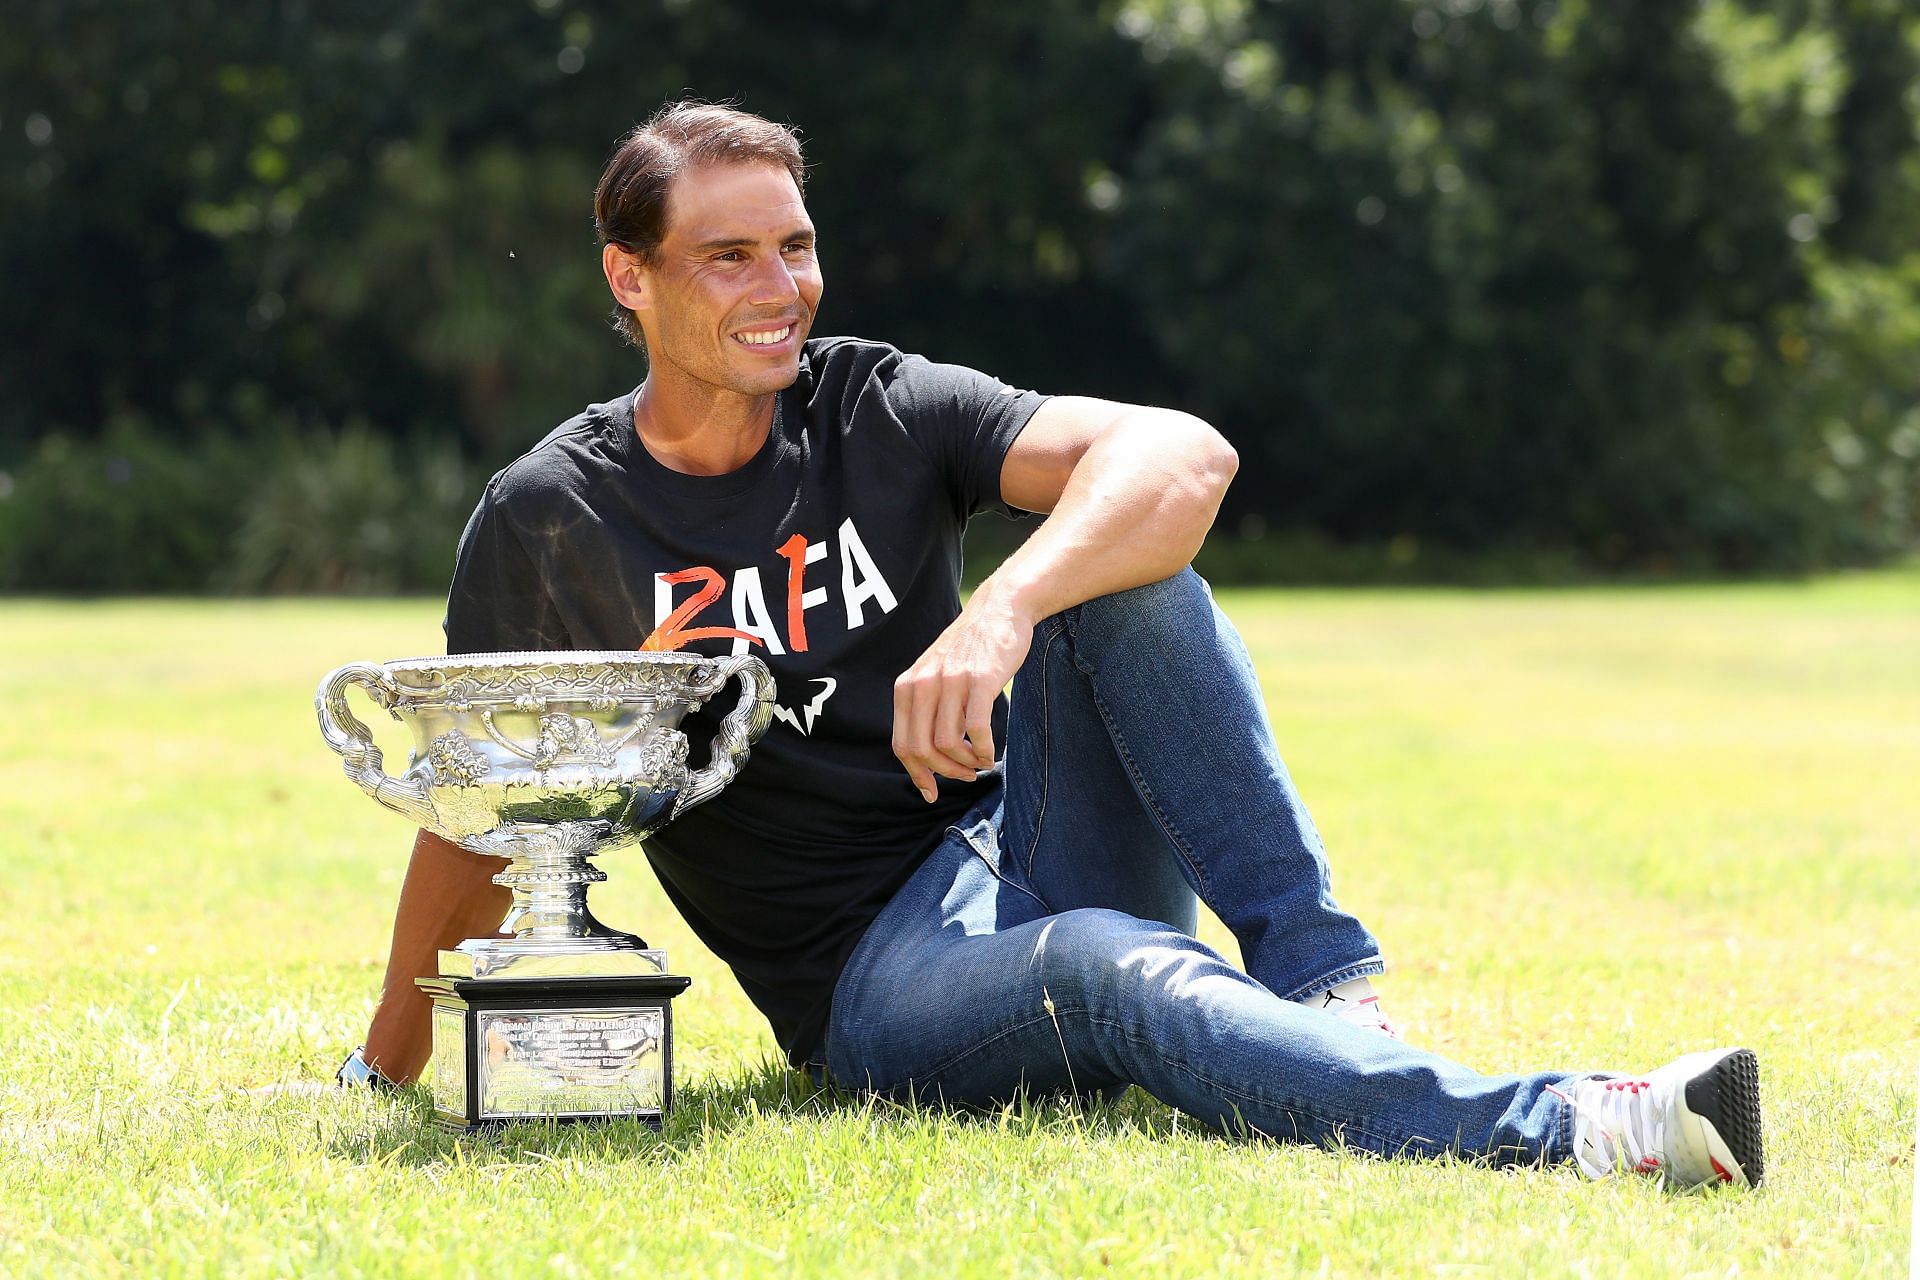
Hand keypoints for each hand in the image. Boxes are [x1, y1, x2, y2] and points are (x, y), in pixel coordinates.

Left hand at [892, 591, 1033, 801]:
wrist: (999, 609)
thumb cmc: (970, 649)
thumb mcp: (934, 674)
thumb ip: (925, 707)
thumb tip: (925, 755)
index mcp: (907, 687)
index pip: (902, 744)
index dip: (916, 774)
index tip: (932, 792)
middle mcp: (923, 684)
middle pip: (921, 749)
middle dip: (943, 773)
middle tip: (965, 776)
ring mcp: (950, 682)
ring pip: (947, 744)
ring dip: (965, 764)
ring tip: (980, 763)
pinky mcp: (980, 680)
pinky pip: (975, 730)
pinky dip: (982, 750)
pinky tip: (990, 752)